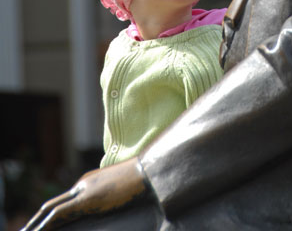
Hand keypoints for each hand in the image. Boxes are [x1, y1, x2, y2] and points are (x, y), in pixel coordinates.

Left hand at [21, 157, 148, 229]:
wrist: (148, 172)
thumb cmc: (141, 181)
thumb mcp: (121, 191)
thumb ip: (111, 197)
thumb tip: (112, 205)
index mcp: (89, 182)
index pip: (64, 201)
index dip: (49, 215)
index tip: (41, 226)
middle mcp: (82, 184)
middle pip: (53, 204)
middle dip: (37, 221)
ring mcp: (84, 190)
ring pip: (51, 210)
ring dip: (37, 224)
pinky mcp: (87, 199)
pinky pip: (59, 214)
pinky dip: (46, 225)